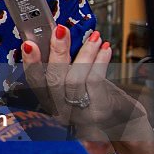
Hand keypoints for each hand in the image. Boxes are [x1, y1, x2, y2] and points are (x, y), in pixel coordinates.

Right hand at [21, 25, 141, 138]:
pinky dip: (99, 61)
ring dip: (84, 53)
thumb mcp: (77, 84)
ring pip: (74, 79)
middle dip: (57, 51)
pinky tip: (105, 49)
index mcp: (50, 102)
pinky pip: (94, 81)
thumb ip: (64, 66)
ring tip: (94, 37)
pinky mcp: (99, 110)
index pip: (34, 82)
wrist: (124, 123)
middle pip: (53, 80)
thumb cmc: (98, 97)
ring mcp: (79, 113)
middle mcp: (60, 111)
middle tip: (61, 30)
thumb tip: (59, 37)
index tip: (29, 44)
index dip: (30, 62)